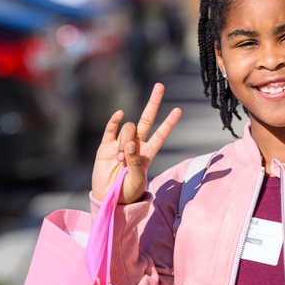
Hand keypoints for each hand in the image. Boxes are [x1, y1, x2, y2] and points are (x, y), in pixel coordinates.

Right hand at [92, 83, 181, 204]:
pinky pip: (111, 129)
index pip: (160, 135)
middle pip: (147, 119)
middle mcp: (136, 145)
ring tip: (119, 161)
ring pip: (128, 130)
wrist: (108, 198)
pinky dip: (115, 121)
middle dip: (153, 102)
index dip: (169, 123)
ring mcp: (120, 144)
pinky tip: (119, 115)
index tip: (178, 110)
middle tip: (160, 86)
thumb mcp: (137, 181)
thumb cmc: (127, 192)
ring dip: (124, 144)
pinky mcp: (105, 146)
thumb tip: (130, 143)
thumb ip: (136, 163)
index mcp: (147, 154)